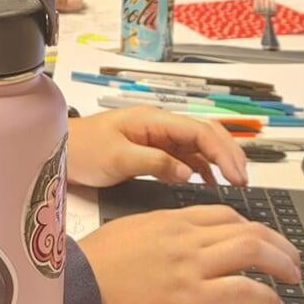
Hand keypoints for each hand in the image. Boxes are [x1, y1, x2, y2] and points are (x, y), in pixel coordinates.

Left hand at [67, 106, 247, 187]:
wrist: (60, 150)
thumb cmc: (82, 150)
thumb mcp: (117, 158)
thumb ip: (154, 163)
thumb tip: (188, 172)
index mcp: (153, 120)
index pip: (199, 131)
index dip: (223, 151)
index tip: (236, 175)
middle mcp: (160, 125)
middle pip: (206, 132)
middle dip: (229, 152)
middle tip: (243, 179)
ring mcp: (158, 137)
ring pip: (199, 144)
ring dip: (219, 160)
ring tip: (234, 182)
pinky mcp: (154, 150)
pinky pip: (186, 156)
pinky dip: (202, 167)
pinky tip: (210, 183)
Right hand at [78, 207, 300, 303]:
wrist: (79, 285)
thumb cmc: (96, 262)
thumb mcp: (132, 231)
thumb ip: (164, 232)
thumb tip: (184, 242)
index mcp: (172, 219)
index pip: (226, 215)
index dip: (253, 228)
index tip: (263, 241)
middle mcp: (188, 237)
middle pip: (249, 229)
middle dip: (280, 243)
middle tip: (292, 260)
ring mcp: (192, 266)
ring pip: (253, 252)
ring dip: (282, 264)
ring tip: (293, 278)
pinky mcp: (192, 297)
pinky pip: (243, 290)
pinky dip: (267, 297)